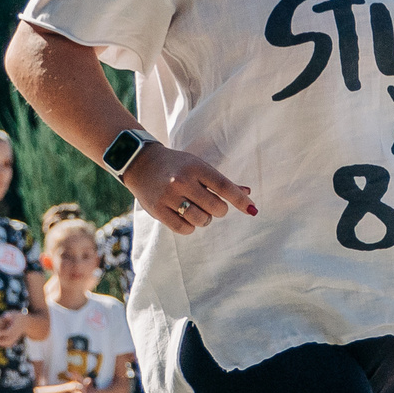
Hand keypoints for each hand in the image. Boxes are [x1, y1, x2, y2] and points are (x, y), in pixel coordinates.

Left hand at [0, 311, 27, 348]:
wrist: (26, 322)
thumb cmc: (17, 317)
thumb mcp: (14, 314)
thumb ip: (8, 315)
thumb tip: (4, 316)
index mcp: (15, 328)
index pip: (8, 332)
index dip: (2, 333)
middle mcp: (16, 334)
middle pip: (9, 340)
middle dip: (2, 342)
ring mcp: (16, 337)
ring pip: (10, 343)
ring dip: (2, 344)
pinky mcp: (15, 339)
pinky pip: (10, 344)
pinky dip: (5, 345)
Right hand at [123, 143, 253, 235]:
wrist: (141, 163)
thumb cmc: (177, 166)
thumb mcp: (199, 166)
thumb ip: (222, 182)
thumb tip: (248, 193)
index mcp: (195, 167)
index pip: (225, 186)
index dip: (241, 200)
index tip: (252, 210)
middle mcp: (182, 181)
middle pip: (215, 207)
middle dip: (218, 210)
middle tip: (210, 204)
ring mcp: (169, 196)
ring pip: (201, 220)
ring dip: (204, 219)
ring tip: (197, 211)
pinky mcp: (158, 210)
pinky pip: (184, 229)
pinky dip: (190, 227)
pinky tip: (186, 217)